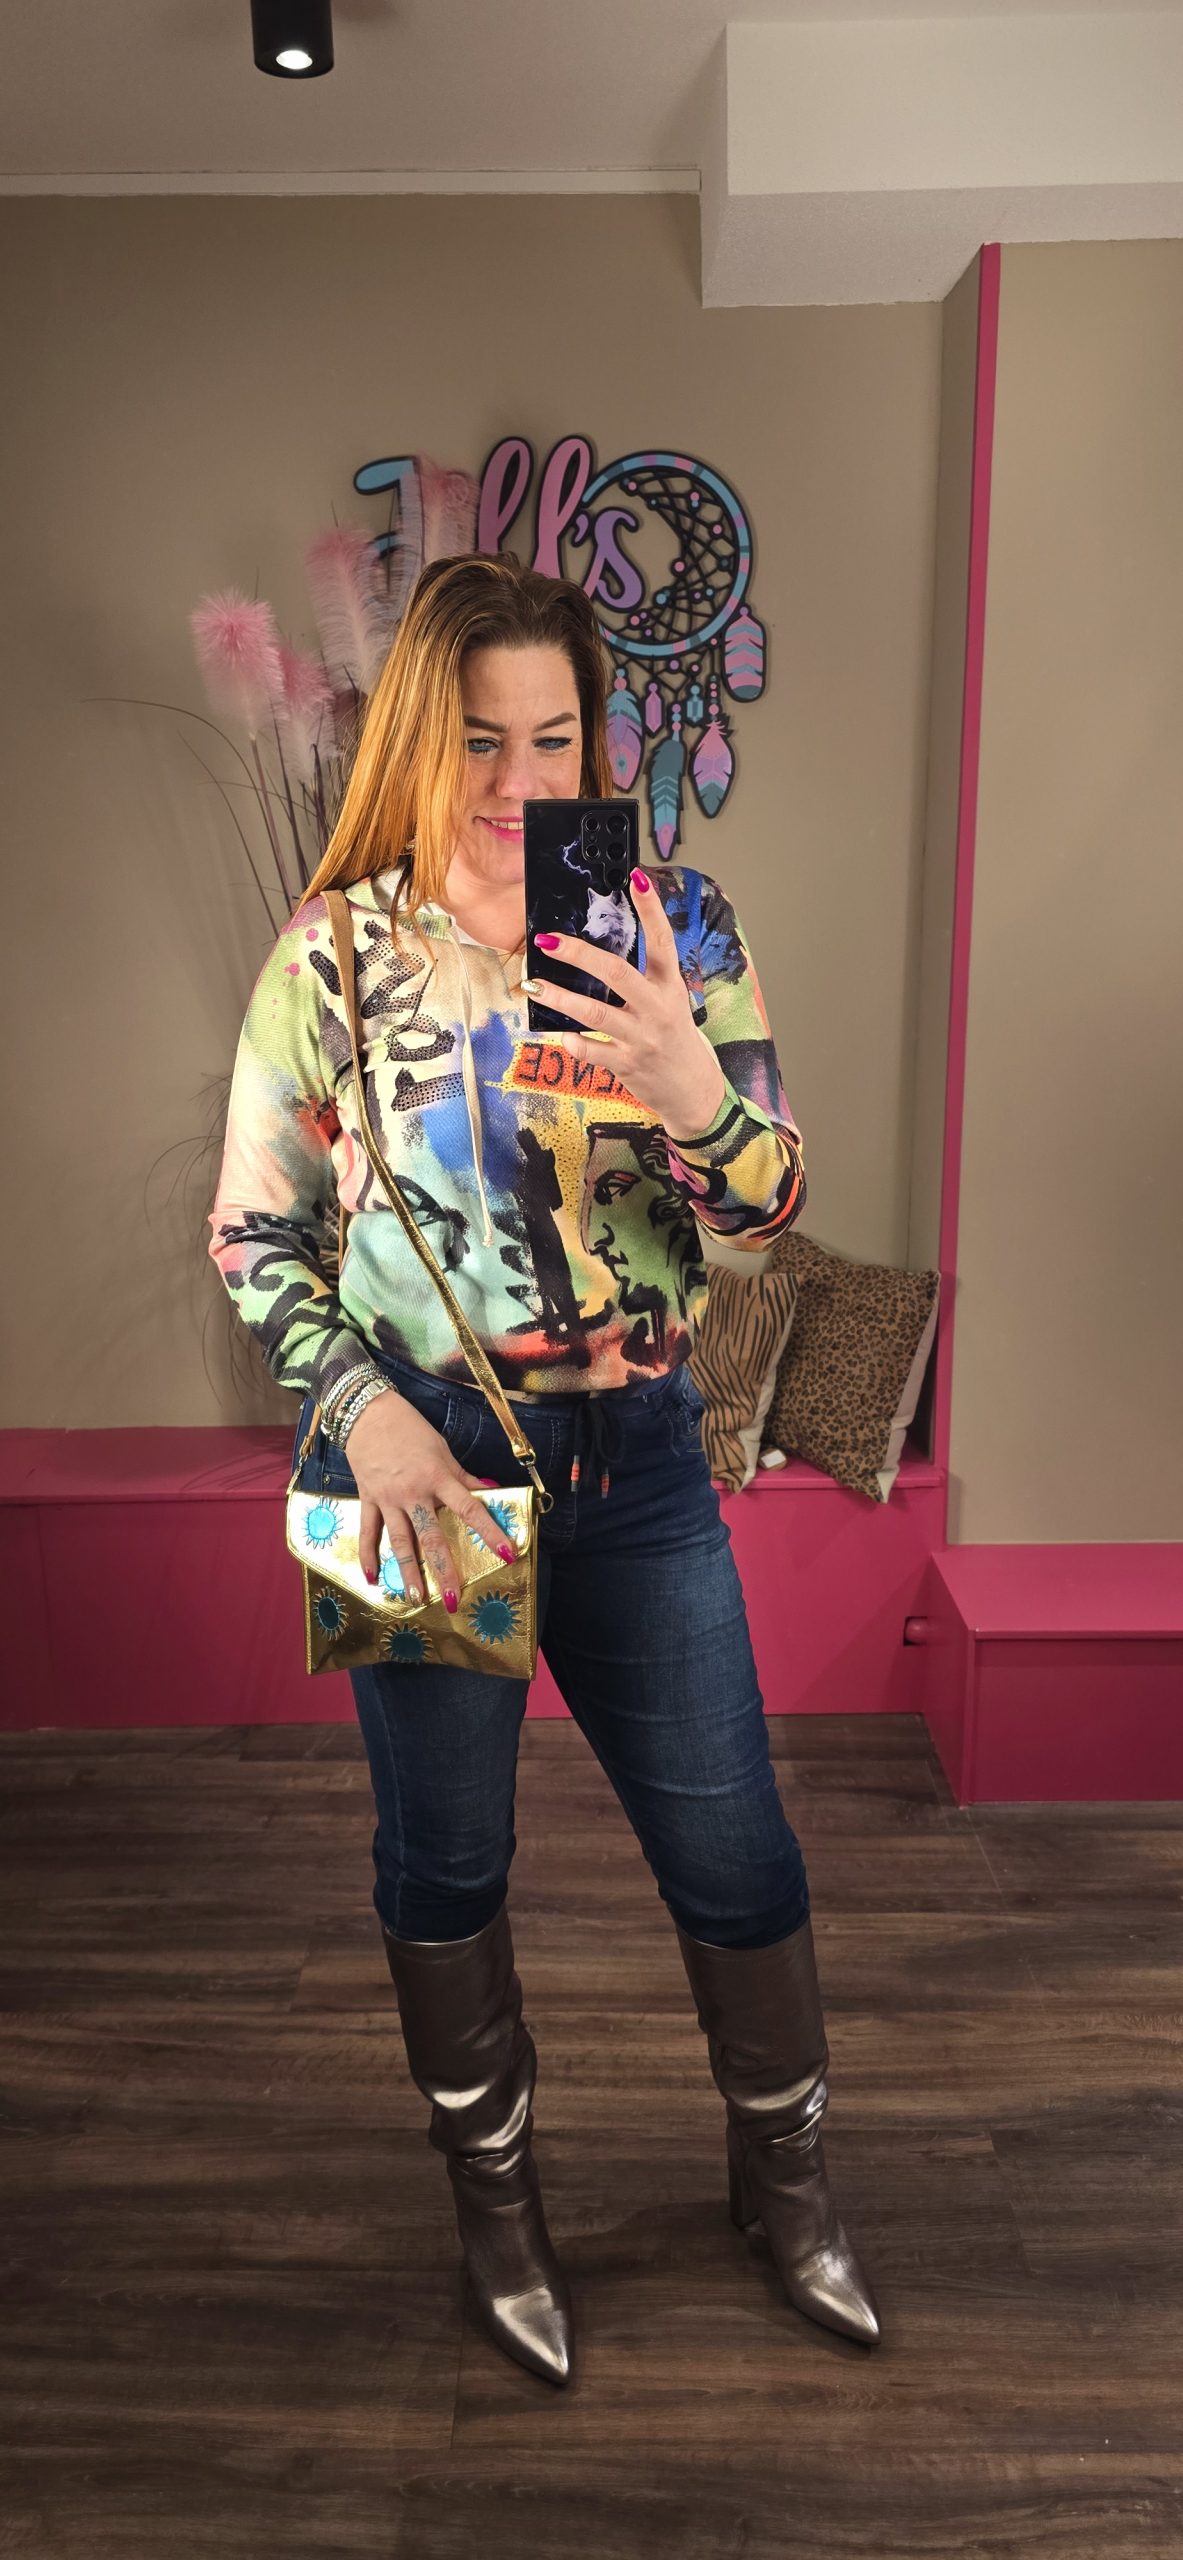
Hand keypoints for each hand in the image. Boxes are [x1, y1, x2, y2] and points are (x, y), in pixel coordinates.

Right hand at [343, 1390, 516, 1610]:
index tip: (507, 1554)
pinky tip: (371, 1578)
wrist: (368, 1413)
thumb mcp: (443, 1450)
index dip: (490, 1532)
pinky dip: (368, 1554)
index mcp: (438, 1478)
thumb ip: (464, 1477)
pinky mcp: (368, 1499)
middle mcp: (414, 1493)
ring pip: (400, 1542)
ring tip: (415, 1599)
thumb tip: (490, 1491)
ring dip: (408, 1572)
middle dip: (444, 1569)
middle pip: (431, 1537)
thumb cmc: (411, 1429)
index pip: (470, 1510)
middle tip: (452, 1600)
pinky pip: (368, 1531)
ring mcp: (389, 1499)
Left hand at [529, 869, 726, 1136]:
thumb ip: (645, 979)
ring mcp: (642, 1037)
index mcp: (670, 987)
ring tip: (534, 985)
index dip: (651, 908)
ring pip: (595, 1012)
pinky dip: (573, 1041)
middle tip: (549, 941)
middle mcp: (657, 1008)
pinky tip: (561, 1033)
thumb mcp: (671, 1002)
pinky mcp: (627, 1064)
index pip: (663, 940)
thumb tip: (603, 952)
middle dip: (579, 954)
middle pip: (617, 972)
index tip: (636, 877)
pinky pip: (591, 1049)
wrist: (693, 1091)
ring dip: (560, 997)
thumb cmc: (675, 1039)